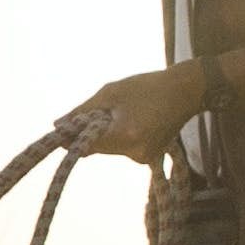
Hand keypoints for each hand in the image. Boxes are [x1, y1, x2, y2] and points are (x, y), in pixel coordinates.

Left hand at [57, 63, 208, 161]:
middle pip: (98, 148)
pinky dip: (120, 136)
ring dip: (106, 134)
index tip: (62, 130)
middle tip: (96, 111)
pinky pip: (123, 149)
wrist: (186, 92)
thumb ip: (83, 111)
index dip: (71, 139)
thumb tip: (57, 125)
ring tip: (121, 111)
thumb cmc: (148, 87)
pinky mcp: (148, 158)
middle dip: (91, 132)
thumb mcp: (111, 93)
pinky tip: (132, 119)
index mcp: (125, 135)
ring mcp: (143, 158)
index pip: (86, 145)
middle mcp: (135, 152)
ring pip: (110, 148)